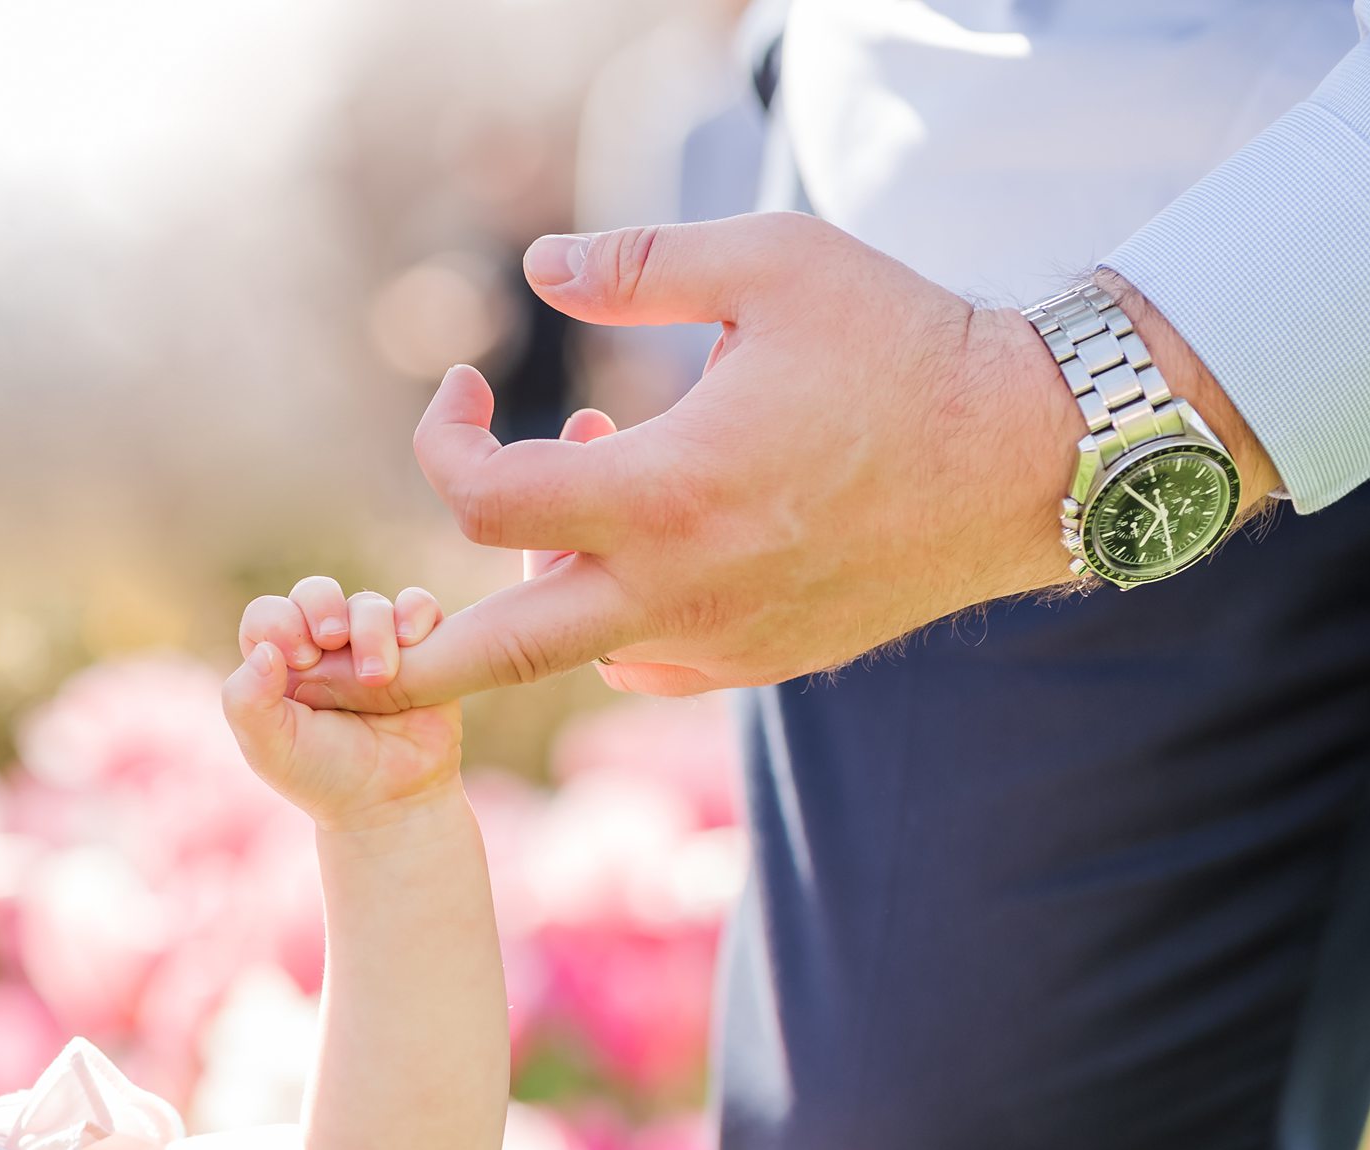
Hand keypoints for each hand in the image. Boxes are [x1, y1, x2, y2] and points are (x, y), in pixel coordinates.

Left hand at [227, 579, 462, 827]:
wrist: (389, 802)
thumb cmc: (322, 776)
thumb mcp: (268, 748)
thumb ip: (246, 701)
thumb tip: (264, 651)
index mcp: (280, 664)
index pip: (268, 615)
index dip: (279, 621)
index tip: (299, 658)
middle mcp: (325, 649)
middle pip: (316, 593)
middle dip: (322, 606)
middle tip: (330, 641)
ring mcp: (372, 645)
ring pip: (368, 604)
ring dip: (372, 631)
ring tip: (377, 680)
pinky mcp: (419, 649)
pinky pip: (417, 606)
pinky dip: (415, 613)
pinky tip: (411, 641)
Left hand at [346, 213, 1277, 703]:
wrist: (1025, 458)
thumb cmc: (903, 346)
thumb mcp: (772, 264)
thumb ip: (640, 265)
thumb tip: (536, 263)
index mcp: (665, 493)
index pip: (479, 504)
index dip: (439, 441)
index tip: (461, 391)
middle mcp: (676, 591)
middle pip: (482, 660)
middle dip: (394, 658)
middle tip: (345, 636)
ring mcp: (716, 643)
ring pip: (564, 656)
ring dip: (534, 585)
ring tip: (590, 480)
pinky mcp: (755, 666)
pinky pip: (640, 665)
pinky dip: (607, 618)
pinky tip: (645, 542)